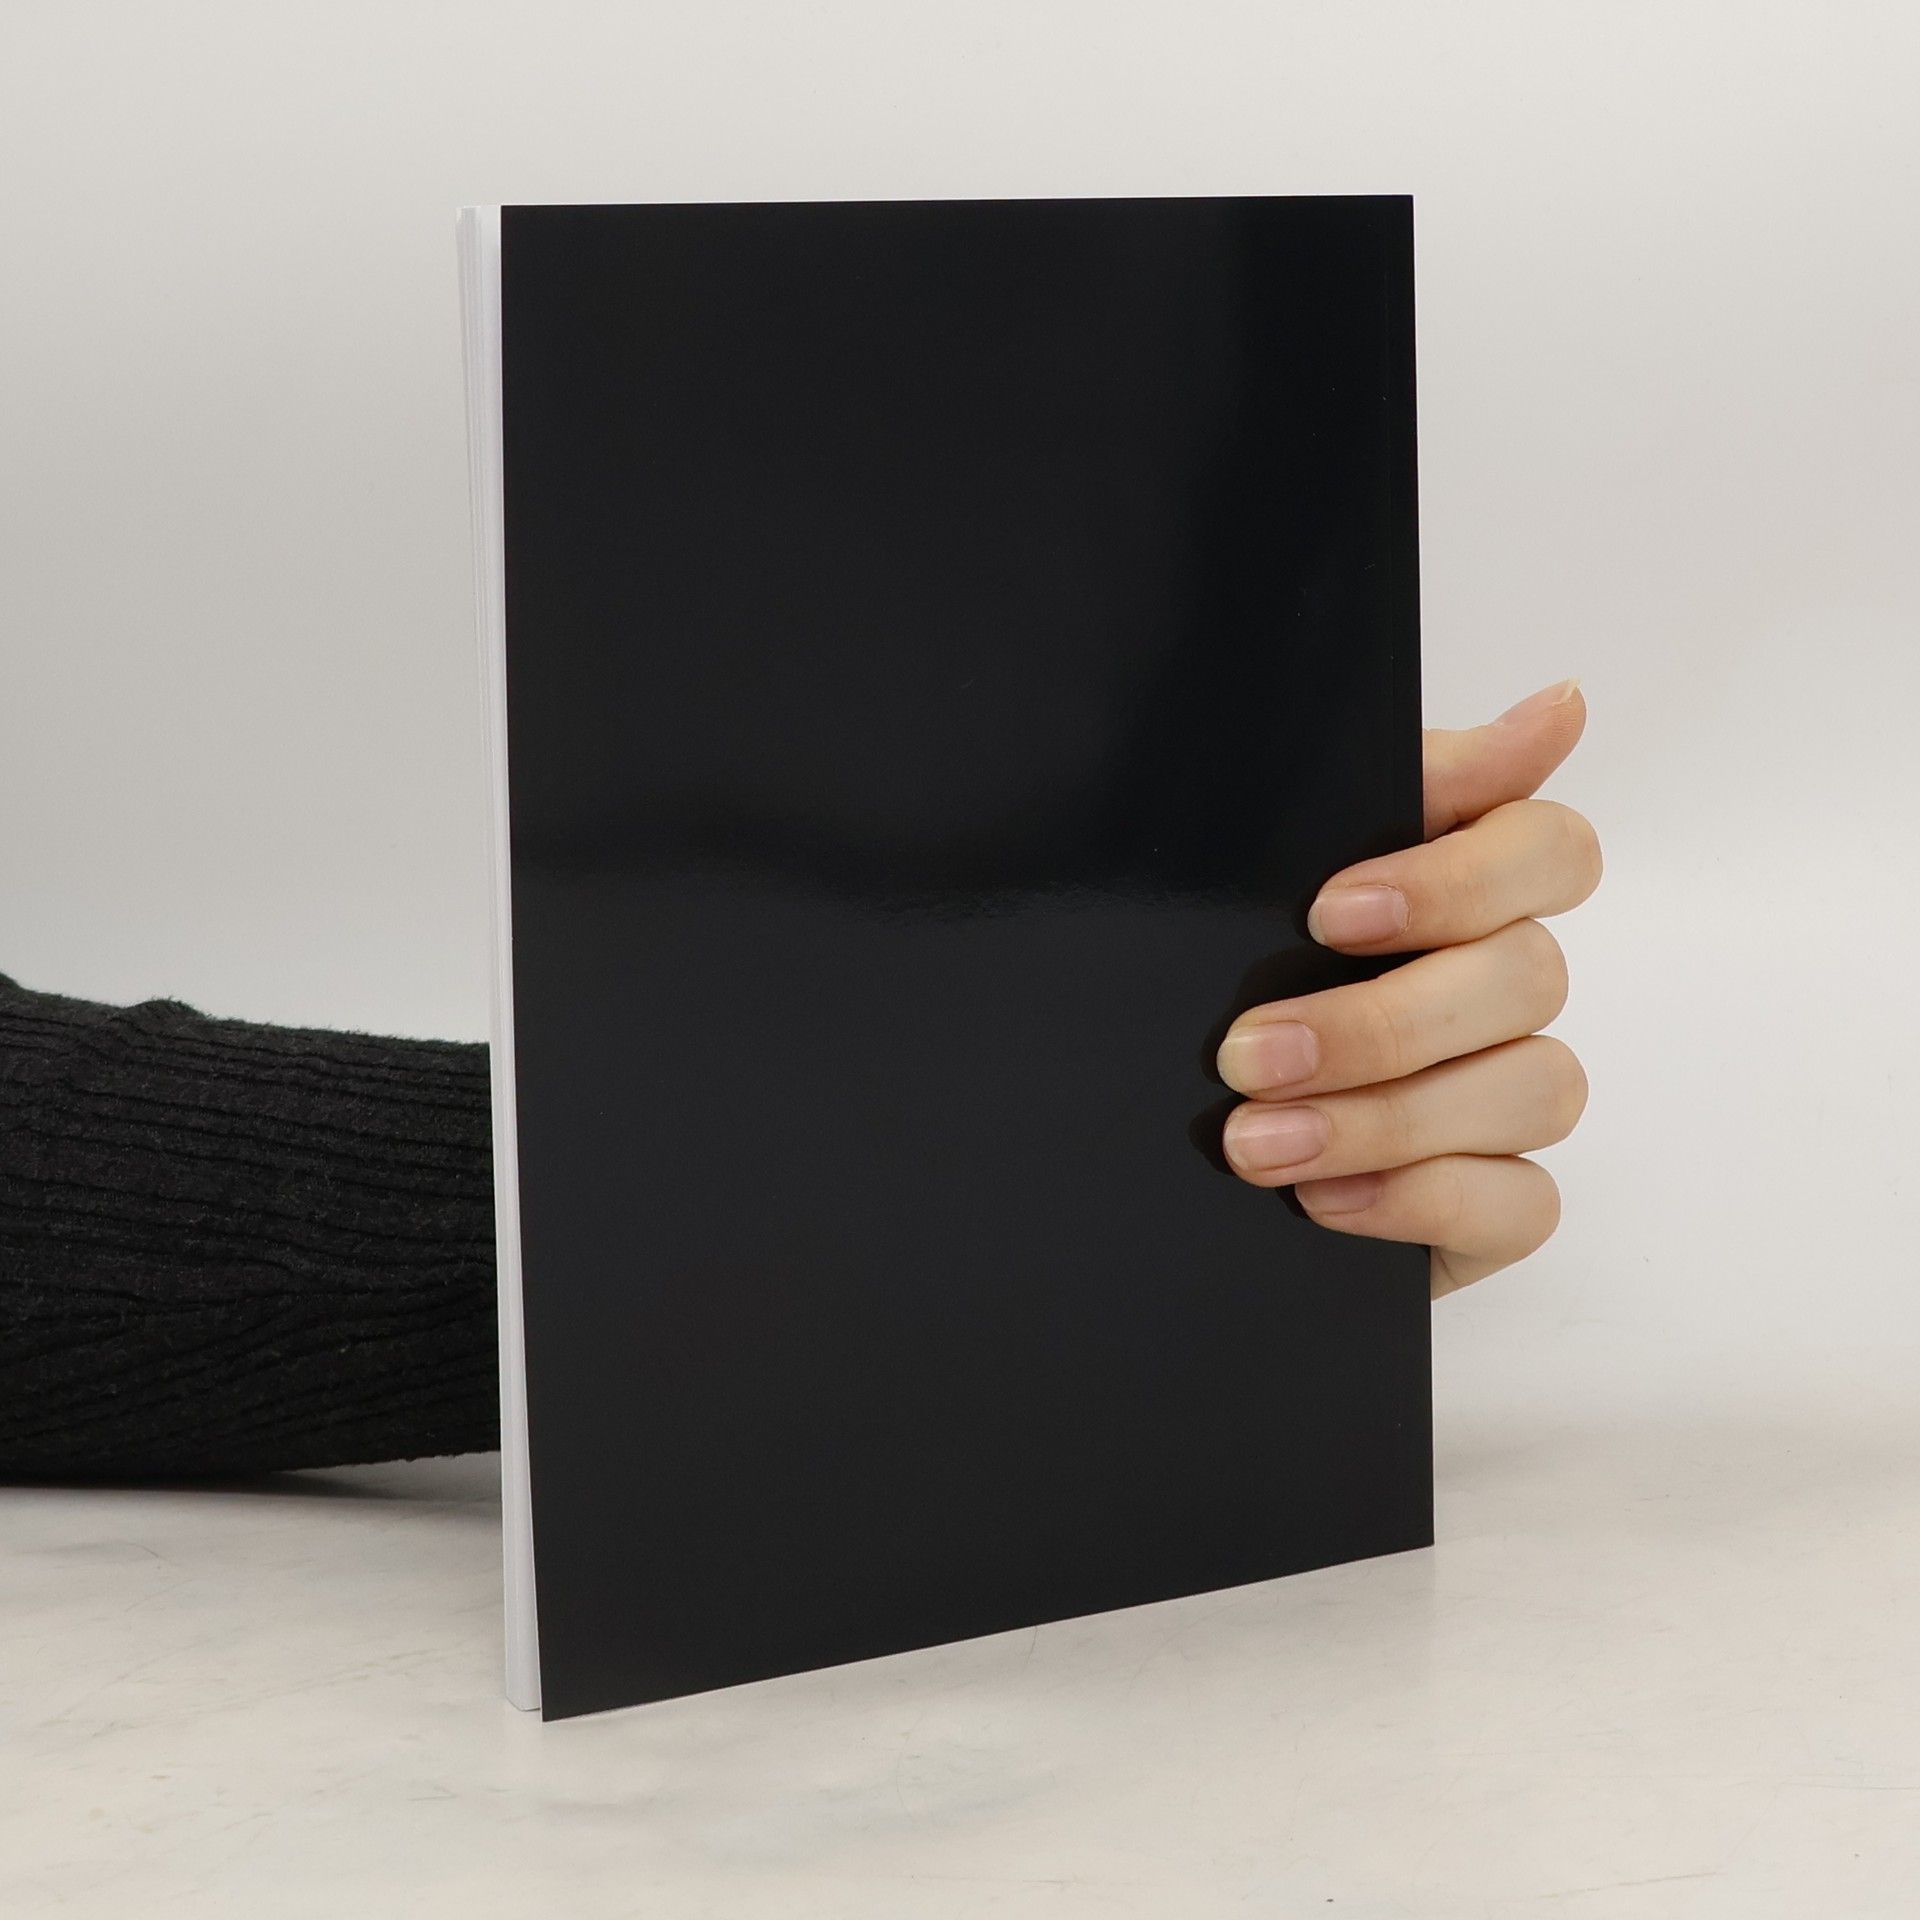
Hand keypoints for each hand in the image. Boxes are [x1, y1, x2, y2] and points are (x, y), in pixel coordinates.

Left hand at [1216, 679, 1599, 1297]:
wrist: (1140, 1115)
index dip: (1458, 881)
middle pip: (1527, 978)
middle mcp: (1502, 985)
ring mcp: (1507, 1095)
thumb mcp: (1263, 868)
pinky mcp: (1494, 1203)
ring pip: (1532, 1090)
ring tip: (1256, 1143)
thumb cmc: (1223, 978)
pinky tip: (1319, 1201)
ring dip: (1385, 1120)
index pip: (1549, 850)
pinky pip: (1522, 1203)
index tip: (1328, 912)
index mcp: (1462, 889)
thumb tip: (1559, 706)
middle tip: (1247, 1055)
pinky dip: (1420, 1200)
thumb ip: (1394, 785)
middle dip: (1379, 1025)